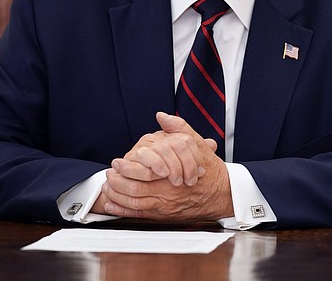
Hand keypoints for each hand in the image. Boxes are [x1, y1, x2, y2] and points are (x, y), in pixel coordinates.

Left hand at [93, 112, 232, 220]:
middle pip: (135, 189)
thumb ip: (179, 128)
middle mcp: (169, 193)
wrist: (223, 194)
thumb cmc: (210, 170)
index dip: (126, 168)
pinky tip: (113, 205)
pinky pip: (140, 214)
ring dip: (118, 196)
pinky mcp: (165, 216)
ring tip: (107, 187)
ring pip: (135, 203)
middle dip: (117, 183)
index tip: (116, 162)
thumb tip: (162, 116)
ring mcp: (166, 206)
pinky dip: (124, 210)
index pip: (144, 172)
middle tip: (108, 175)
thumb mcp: (197, 144)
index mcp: (174, 174)